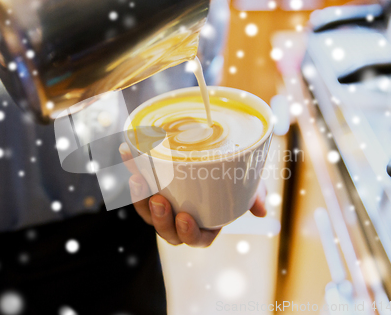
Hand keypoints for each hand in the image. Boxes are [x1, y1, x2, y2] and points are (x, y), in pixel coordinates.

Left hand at [119, 143, 267, 247]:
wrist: (211, 155)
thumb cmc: (231, 178)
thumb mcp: (246, 184)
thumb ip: (253, 195)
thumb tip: (262, 210)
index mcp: (204, 224)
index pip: (196, 238)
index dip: (189, 233)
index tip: (186, 218)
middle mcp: (181, 220)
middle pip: (168, 231)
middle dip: (161, 219)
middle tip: (159, 200)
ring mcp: (163, 206)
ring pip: (147, 213)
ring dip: (140, 199)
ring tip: (139, 180)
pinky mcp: (149, 187)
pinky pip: (137, 185)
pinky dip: (131, 169)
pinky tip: (127, 152)